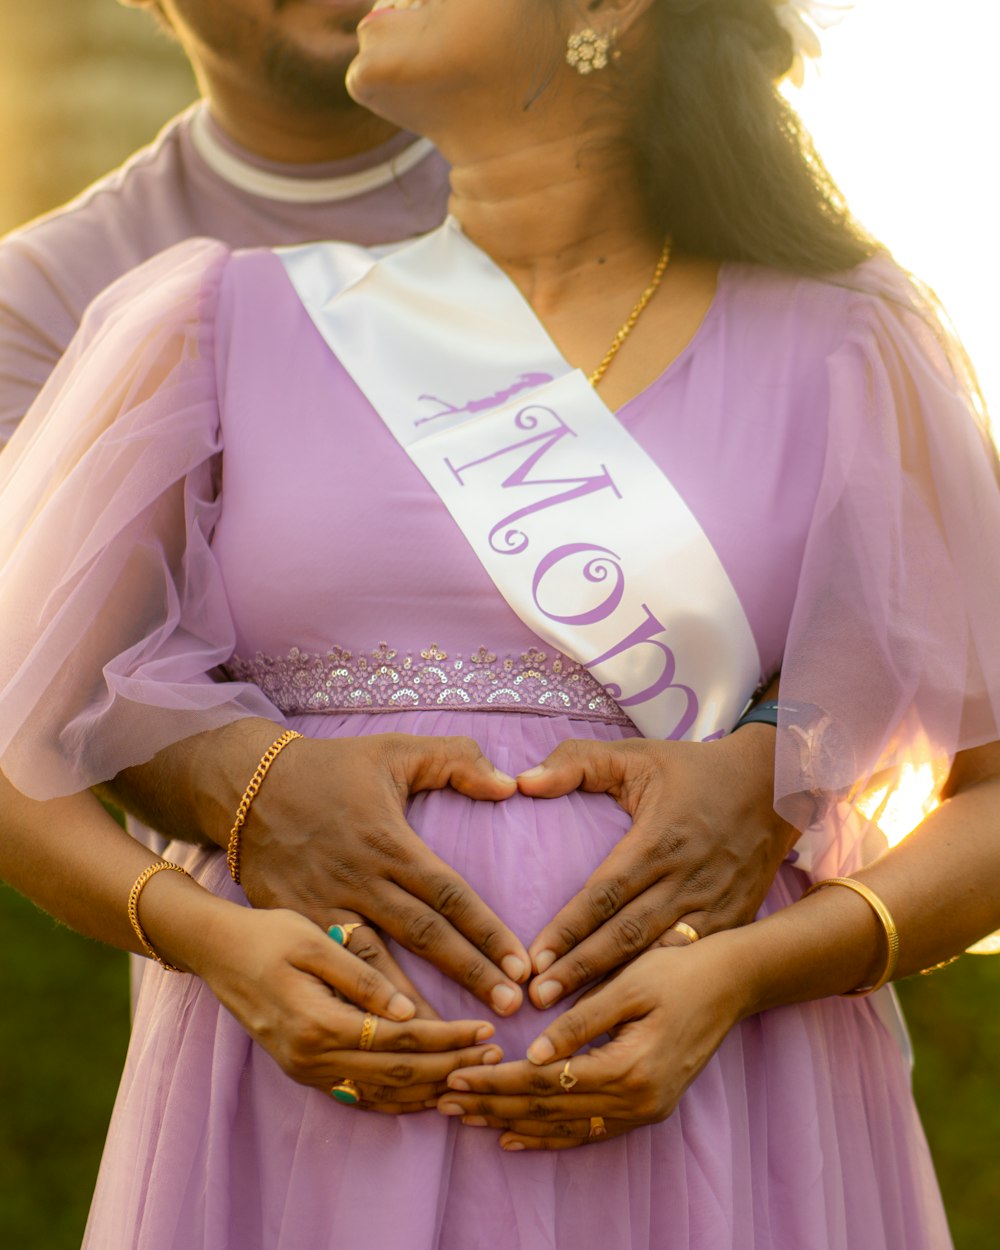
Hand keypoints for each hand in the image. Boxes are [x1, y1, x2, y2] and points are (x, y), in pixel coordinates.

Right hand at [189, 903, 504, 1112]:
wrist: (216, 951)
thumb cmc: (267, 934)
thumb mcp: (313, 941)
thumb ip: (361, 978)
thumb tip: (406, 1010)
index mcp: (318, 1023)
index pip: (399, 1041)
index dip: (446, 1039)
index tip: (485, 1030)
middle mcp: (311, 1058)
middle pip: (396, 1075)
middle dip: (450, 1066)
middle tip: (494, 1054)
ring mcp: (305, 1070)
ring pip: (379, 1094)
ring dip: (429, 1088)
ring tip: (473, 1074)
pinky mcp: (303, 1070)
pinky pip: (358, 1095)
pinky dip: (397, 1098)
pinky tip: (428, 1090)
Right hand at [237, 732, 529, 1015]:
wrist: (246, 786)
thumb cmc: (331, 768)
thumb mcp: (395, 750)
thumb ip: (458, 760)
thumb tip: (511, 785)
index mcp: (389, 841)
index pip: (449, 894)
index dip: (487, 931)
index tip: (521, 965)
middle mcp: (360, 879)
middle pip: (423, 935)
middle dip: (469, 974)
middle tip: (510, 1010)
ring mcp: (325, 907)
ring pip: (378, 968)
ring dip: (417, 1006)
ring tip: (453, 1044)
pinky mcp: (298, 924)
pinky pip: (333, 974)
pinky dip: (361, 1007)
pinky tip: (385, 1039)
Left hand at [436, 937, 746, 1147]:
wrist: (733, 983)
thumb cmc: (680, 971)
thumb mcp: (628, 985)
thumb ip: (580, 1021)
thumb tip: (534, 1052)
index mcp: (630, 1068)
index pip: (546, 1082)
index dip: (497, 1081)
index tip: (455, 1076)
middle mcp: (638, 1101)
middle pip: (550, 1111)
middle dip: (493, 1106)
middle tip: (443, 1101)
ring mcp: (645, 1110)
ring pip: (565, 1128)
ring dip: (513, 1123)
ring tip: (467, 1120)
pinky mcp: (647, 1108)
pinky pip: (589, 1132)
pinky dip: (550, 1136)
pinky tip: (516, 1136)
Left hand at [518, 730, 796, 1007]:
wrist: (775, 784)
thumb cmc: (695, 770)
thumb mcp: (636, 755)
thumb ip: (577, 762)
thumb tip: (524, 781)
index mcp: (660, 839)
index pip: (606, 891)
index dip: (570, 927)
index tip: (535, 957)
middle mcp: (688, 878)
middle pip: (628, 934)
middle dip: (582, 969)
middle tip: (539, 999)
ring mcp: (715, 904)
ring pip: (659, 956)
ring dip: (616, 987)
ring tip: (573, 1016)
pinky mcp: (733, 920)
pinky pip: (691, 959)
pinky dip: (660, 985)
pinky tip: (629, 1011)